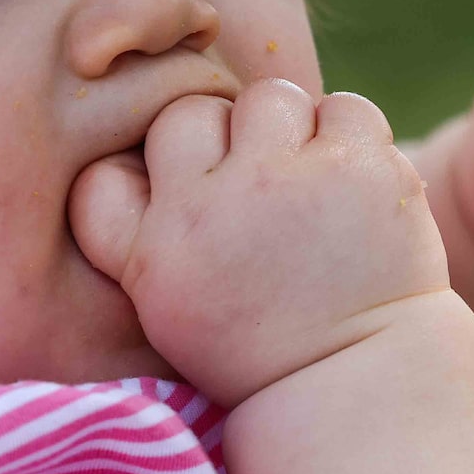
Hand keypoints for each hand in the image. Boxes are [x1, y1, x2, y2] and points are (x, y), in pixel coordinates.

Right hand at [71, 81, 447, 401]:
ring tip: (309, 183)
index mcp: (161, 250)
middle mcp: (216, 210)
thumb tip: (122, 142)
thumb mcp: (163, 301)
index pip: (109, 166)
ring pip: (268, 96)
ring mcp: (293, 182)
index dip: (149, 174)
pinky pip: (343, 108)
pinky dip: (350, 137)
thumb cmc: (257, 339)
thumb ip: (126, 225)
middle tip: (258, 189)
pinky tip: (352, 185)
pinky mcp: (362, 169)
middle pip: (190, 112)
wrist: (363, 377)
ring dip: (289, 129)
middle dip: (220, 141)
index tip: (191, 200)